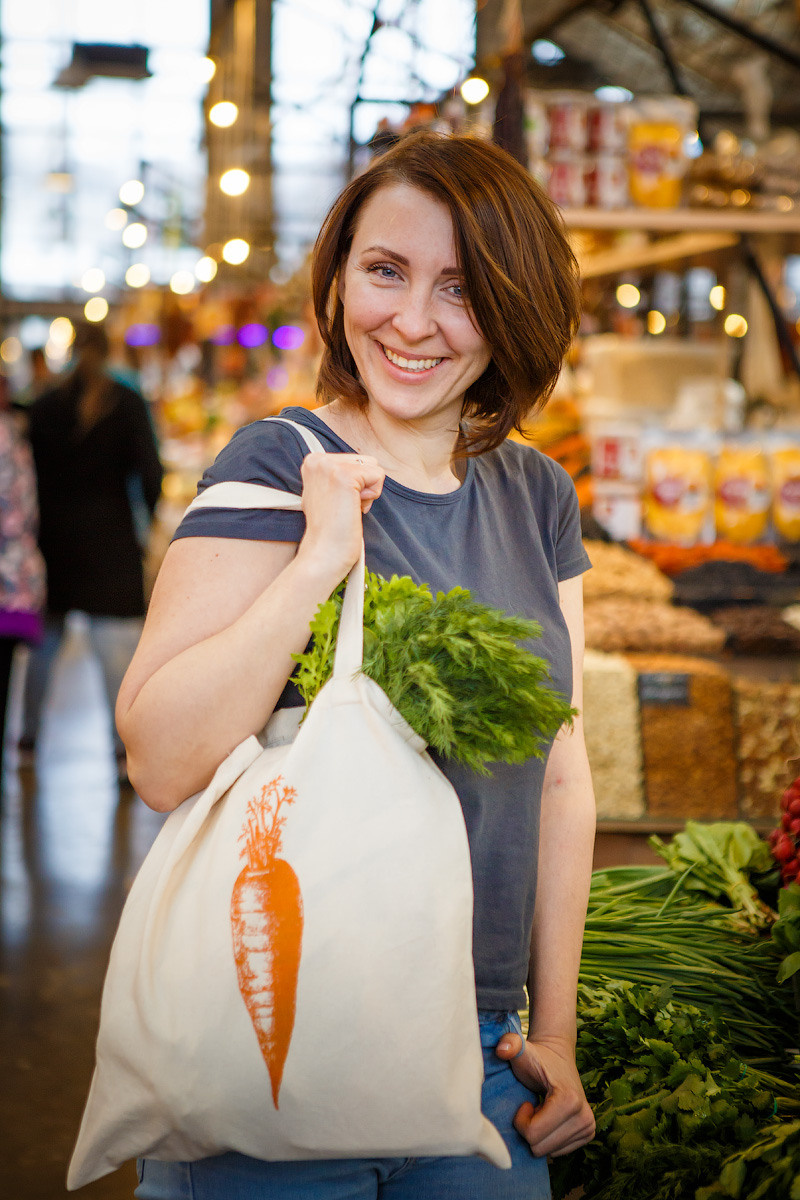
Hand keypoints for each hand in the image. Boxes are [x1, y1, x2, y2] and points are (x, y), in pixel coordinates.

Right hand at [297, 452, 384, 581]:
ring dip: (367, 491)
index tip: (337, 503)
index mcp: (313, 460)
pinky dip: (372, 496)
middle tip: (343, 507)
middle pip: (364, 460)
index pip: (354, 459)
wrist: (324, 552)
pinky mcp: (345, 476)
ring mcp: (330, 466)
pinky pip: (378, 476)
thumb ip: (339, 474)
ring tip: (347, 508)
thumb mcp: (327, 491)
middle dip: (362, 486)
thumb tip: (366, 467)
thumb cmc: (330, 528)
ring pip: (373, 466)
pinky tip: (354, 509)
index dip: (354, 485)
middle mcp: (317, 459)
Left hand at [495, 1032, 594, 1157]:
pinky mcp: (588, 1134)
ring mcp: (589, 1128)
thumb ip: (510, 1045)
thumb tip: (502, 1048)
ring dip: (539, 1134)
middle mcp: (585, 1117)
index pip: (533, 1134)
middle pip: (540, 1148)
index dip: (521, 1120)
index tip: (526, 1102)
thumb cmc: (536, 1057)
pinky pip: (557, 1152)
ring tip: (542, 1111)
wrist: (558, 1057)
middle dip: (529, 1129)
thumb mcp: (521, 1050)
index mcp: (570, 1100)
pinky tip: (550, 1119)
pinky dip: (549, 1138)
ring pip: (548, 1153)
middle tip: (533, 1106)